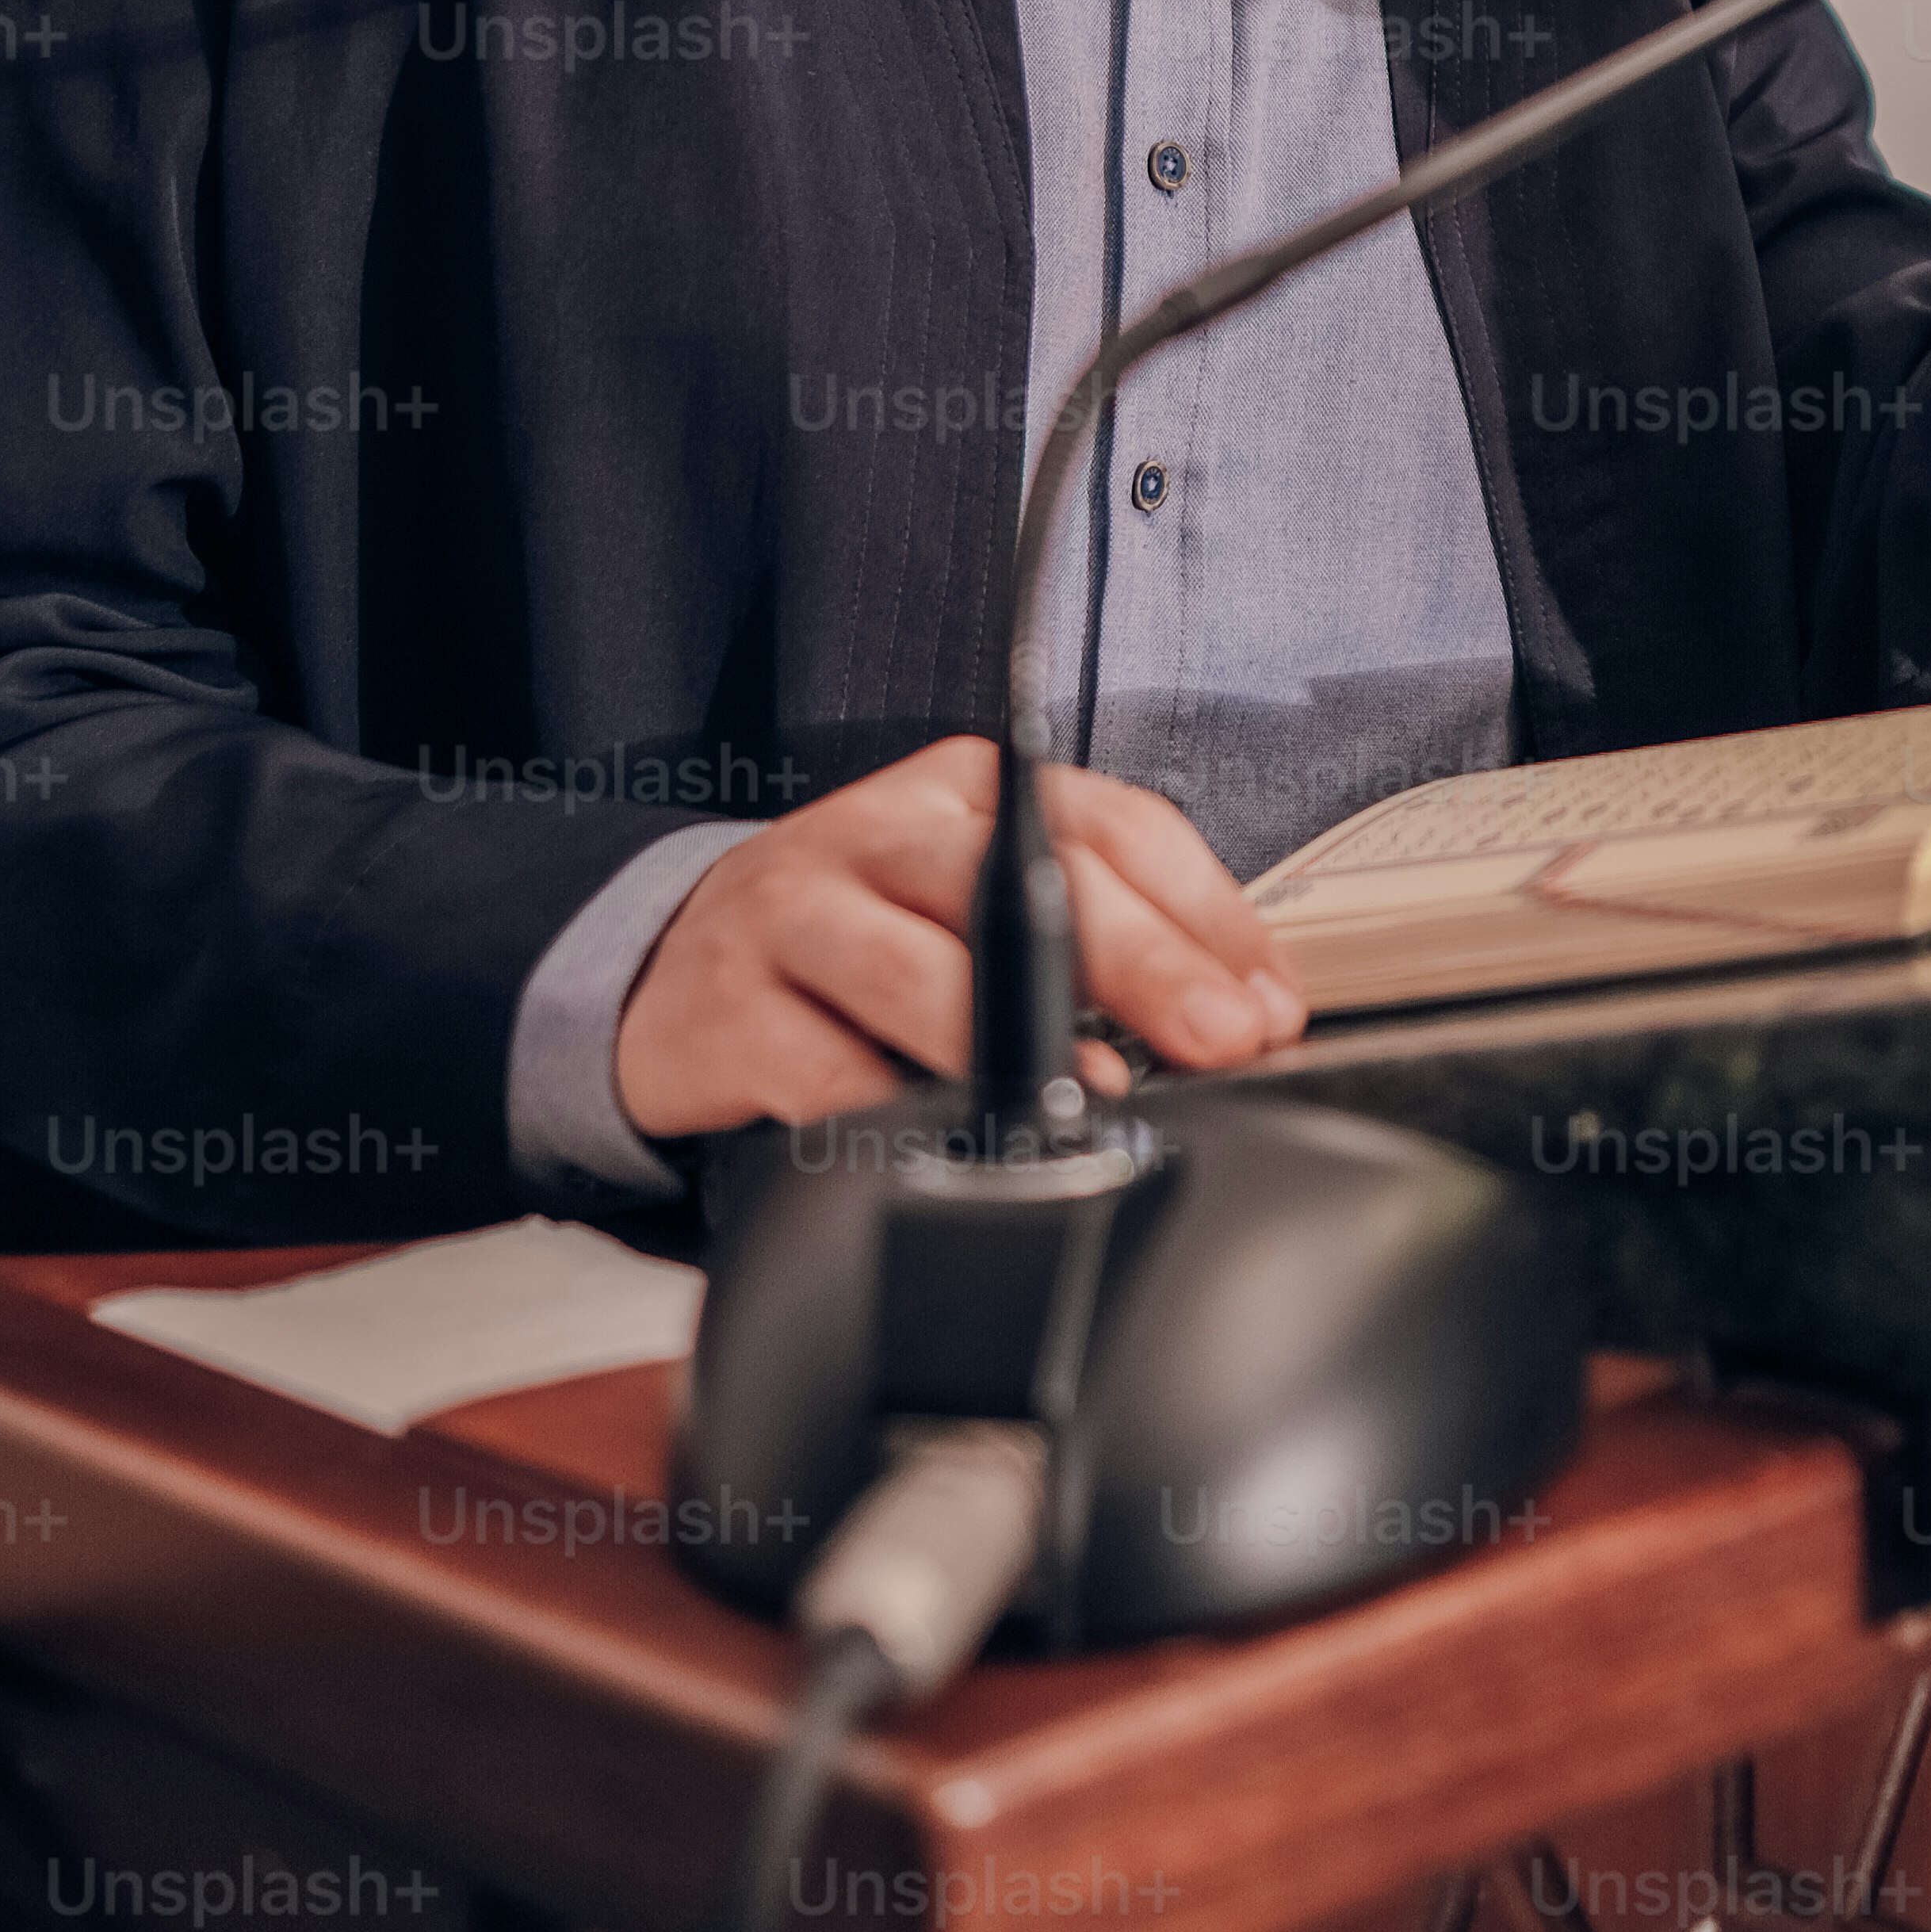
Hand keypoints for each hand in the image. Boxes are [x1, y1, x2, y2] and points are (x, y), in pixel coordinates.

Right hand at [612, 736, 1308, 1141]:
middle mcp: (879, 832)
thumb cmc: (858, 944)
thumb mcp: (968, 905)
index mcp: (963, 793)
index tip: (1267, 1000)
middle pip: (1026, 883)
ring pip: (921, 970)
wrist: (662, 975)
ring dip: (1022, 1042)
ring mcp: (794, 914)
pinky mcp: (725, 1010)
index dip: (1204, 913)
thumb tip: (1230, 1016)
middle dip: (1143, 965)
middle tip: (1223, 1038)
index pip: (1108, 825)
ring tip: (1098, 1093)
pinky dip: (901, 1112)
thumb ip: (1091, 940)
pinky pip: (825, 1071)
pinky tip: (956, 1138)